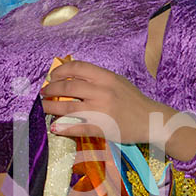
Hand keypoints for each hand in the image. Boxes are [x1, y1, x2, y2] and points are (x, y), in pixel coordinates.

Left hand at [40, 60, 194, 150]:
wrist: (151, 120)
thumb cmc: (133, 100)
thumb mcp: (117, 82)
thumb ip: (98, 79)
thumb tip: (73, 76)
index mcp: (106, 77)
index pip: (77, 68)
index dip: (60, 71)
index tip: (52, 76)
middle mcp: (102, 91)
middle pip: (68, 87)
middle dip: (51, 89)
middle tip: (44, 93)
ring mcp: (100, 110)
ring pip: (67, 107)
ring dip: (51, 107)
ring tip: (44, 108)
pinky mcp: (101, 127)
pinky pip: (76, 127)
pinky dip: (63, 127)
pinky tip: (55, 127)